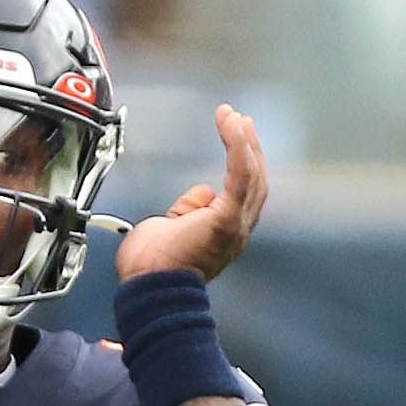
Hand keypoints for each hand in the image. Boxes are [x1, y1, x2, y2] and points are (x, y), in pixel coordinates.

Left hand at [115, 104, 268, 282]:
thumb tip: (201, 193)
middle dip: (247, 146)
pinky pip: (241, 176)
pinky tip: (234, 128)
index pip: (244, 189)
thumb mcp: (172, 227)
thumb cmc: (153, 267)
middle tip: (237, 120)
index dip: (243, 160)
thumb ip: (189, 208)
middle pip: (254, 179)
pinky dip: (238, 148)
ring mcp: (236, 226)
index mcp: (225, 231)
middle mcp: (237, 229)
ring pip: (250, 174)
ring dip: (242, 141)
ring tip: (233, 117)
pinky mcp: (227, 219)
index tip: (236, 134)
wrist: (151, 287)